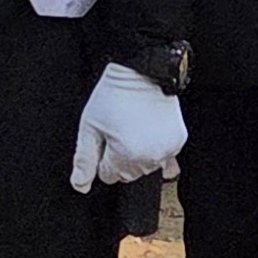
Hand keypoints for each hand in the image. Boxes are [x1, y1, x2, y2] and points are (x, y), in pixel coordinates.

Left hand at [68, 63, 186, 190]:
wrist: (142, 71)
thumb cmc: (113, 96)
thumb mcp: (89, 126)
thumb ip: (84, 159)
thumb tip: (80, 186)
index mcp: (126, 155)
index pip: (108, 176)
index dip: (103, 156)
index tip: (105, 135)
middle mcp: (150, 157)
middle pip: (127, 174)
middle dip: (120, 157)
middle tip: (118, 129)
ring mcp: (167, 149)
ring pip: (145, 166)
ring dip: (138, 154)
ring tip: (133, 127)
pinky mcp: (178, 140)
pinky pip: (163, 157)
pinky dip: (155, 148)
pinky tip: (148, 130)